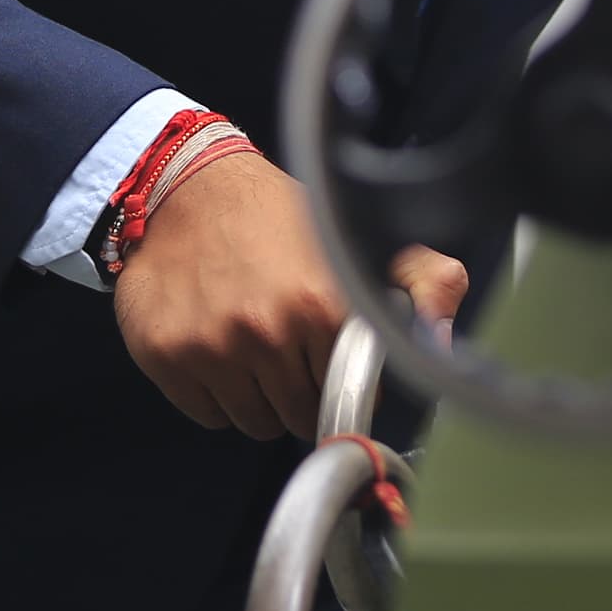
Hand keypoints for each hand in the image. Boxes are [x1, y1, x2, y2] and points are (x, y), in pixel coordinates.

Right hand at [110, 152, 468, 440]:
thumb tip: (442, 340)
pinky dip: (217, 396)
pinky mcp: (168, 358)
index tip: (339, 369)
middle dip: (301, 393)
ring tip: (254, 348)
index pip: (352, 396)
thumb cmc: (272, 215)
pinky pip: (208, 415)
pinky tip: (220, 352)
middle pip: (299, 416)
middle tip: (291, 352)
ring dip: (259, 398)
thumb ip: (422, 283)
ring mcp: (212, 349)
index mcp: (319, 304)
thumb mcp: (354, 237)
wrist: (187, 188)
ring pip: (253, 422)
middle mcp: (265, 330)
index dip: (349, 388)